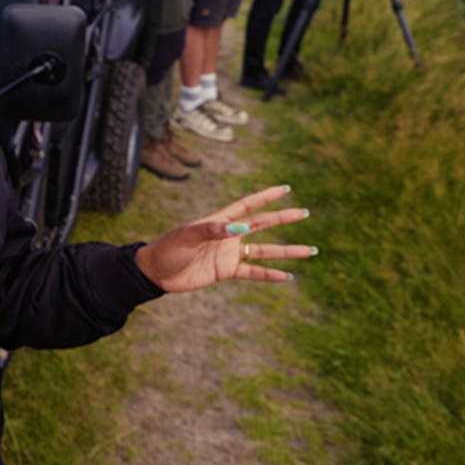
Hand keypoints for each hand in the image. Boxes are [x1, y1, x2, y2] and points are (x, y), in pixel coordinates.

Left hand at [133, 185, 312, 291]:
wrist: (155, 272)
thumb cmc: (168, 248)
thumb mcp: (187, 236)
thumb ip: (212, 230)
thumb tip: (240, 229)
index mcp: (219, 220)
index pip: (248, 205)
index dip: (266, 196)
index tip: (286, 188)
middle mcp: (228, 235)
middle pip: (262, 224)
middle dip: (283, 219)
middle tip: (305, 213)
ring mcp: (228, 253)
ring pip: (264, 251)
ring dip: (285, 251)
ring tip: (309, 250)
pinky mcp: (226, 271)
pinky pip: (253, 272)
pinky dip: (270, 275)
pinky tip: (287, 277)